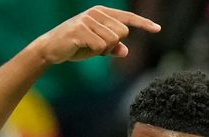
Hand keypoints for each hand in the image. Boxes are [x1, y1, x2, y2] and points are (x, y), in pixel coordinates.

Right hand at [30, 6, 159, 64]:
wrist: (51, 49)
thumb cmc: (76, 46)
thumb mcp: (97, 48)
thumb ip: (113, 48)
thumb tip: (126, 50)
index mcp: (101, 13)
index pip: (127, 18)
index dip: (144, 24)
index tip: (158, 29)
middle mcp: (96, 13)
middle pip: (123, 32)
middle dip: (112, 44)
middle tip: (95, 47)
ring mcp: (88, 19)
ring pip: (113, 40)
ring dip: (102, 49)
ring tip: (87, 47)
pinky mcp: (81, 29)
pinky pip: (101, 46)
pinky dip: (94, 52)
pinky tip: (81, 47)